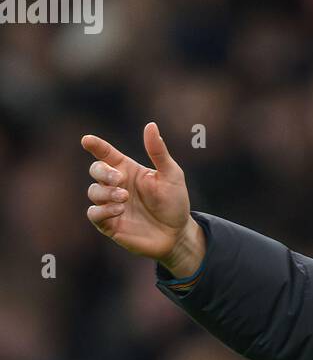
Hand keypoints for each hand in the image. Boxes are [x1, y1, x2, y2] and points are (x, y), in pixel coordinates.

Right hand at [81, 122, 203, 273]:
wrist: (178, 234)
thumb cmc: (174, 203)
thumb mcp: (171, 175)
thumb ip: (158, 152)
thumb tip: (151, 125)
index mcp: (127, 169)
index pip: (105, 153)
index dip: (95, 145)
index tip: (87, 141)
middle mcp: (116, 185)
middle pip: (96, 170)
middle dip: (102, 171)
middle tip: (119, 179)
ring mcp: (111, 204)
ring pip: (93, 192)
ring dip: (106, 192)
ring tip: (124, 197)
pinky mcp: (110, 224)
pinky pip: (94, 214)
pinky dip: (103, 210)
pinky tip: (119, 210)